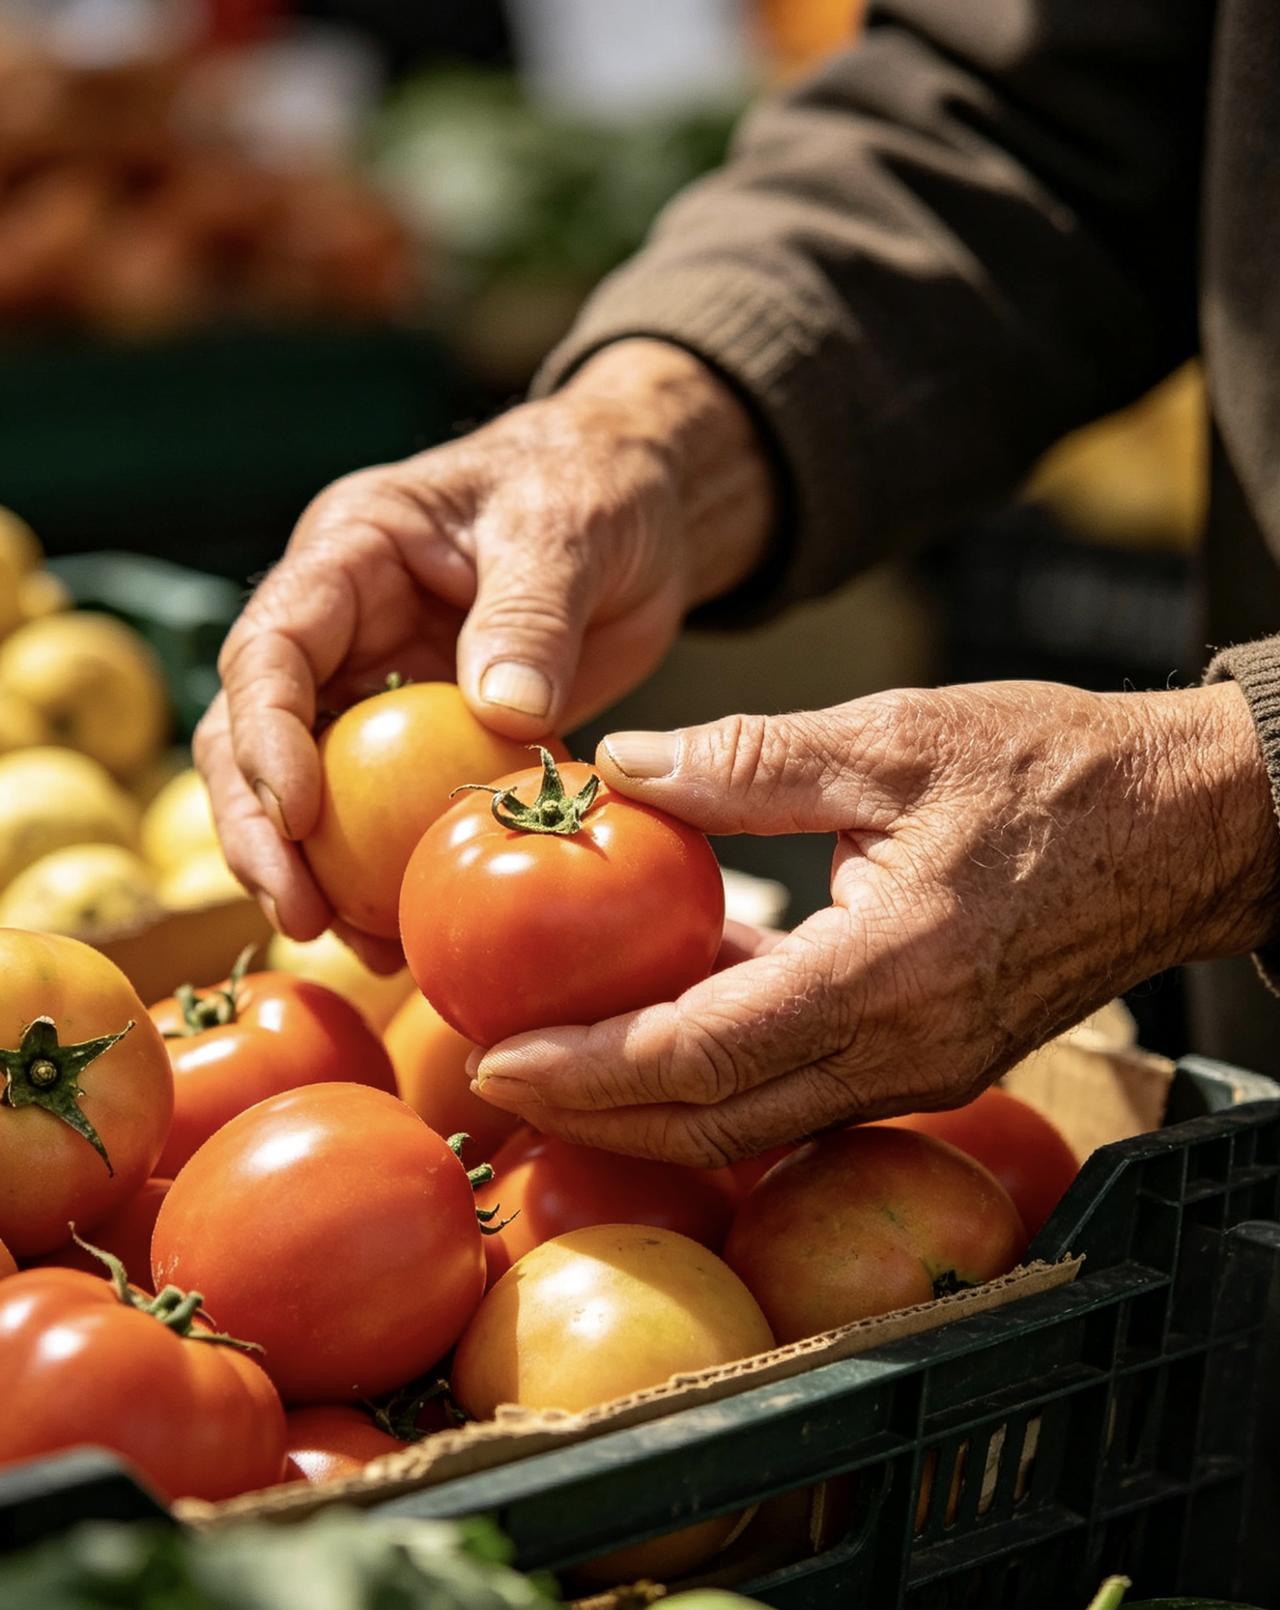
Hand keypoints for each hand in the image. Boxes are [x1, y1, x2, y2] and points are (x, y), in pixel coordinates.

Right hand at [194, 340, 771, 960]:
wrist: (642, 509)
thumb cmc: (594, 488)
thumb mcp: (566, 533)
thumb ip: (530, 615)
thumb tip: (503, 712)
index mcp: (351, 554)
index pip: (272, 646)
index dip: (267, 733)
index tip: (298, 814)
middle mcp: (345, 626)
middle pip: (257, 732)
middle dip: (264, 827)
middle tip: (302, 913)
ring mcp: (380, 685)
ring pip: (311, 785)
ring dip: (320, 867)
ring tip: (361, 943)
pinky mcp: (428, 737)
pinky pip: (393, 809)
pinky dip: (395, 867)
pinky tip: (414, 925)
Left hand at [469, 679, 1279, 1162]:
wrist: (1189, 825)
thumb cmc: (1052, 768)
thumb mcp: (889, 738)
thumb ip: (745, 761)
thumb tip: (619, 768)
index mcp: (889, 970)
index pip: (703, 1054)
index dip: (590, 1070)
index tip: (497, 1059)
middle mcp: (906, 1050)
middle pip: (716, 1124)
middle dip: (596, 1115)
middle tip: (496, 1079)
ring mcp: (926, 1070)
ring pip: (758, 1124)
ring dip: (652, 1108)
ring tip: (560, 1062)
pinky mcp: (936, 1062)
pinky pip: (804, 1093)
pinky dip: (721, 1079)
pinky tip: (669, 1021)